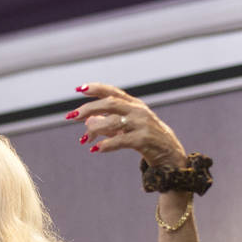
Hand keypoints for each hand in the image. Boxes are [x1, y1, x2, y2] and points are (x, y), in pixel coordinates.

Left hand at [68, 83, 186, 168]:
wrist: (169, 152)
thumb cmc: (143, 137)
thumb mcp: (124, 127)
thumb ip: (106, 123)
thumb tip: (86, 122)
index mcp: (133, 104)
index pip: (113, 92)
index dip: (96, 89)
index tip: (79, 89)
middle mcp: (138, 110)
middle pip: (110, 103)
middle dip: (89, 108)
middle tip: (72, 116)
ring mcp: (142, 124)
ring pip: (114, 121)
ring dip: (95, 129)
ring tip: (84, 139)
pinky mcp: (144, 139)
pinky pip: (121, 140)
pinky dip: (107, 144)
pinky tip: (95, 149)